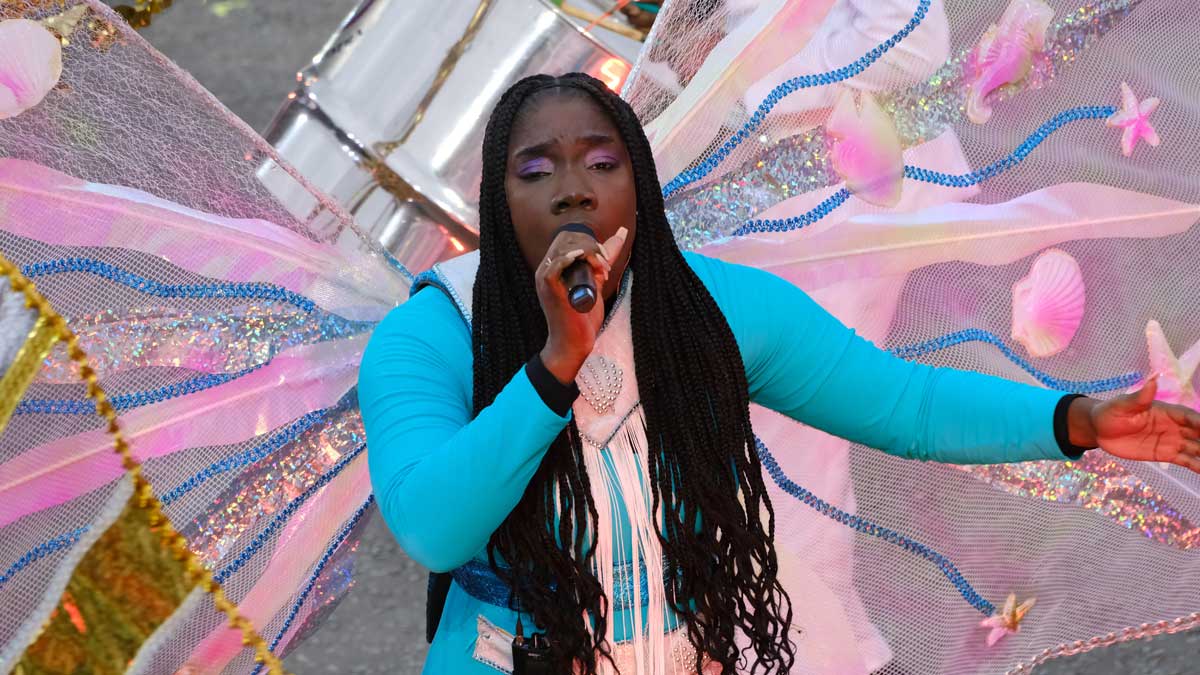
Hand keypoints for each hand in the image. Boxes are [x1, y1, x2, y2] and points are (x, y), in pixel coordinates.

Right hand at [536, 226, 628, 383]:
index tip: (606, 257)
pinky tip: (581, 257)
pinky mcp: (548, 289)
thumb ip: (603, 260)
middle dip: (591, 247)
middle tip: (605, 264)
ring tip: (602, 269)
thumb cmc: (582, 317)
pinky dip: (568, 258)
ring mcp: (544, 279)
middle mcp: (546, 269)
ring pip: (563, 249)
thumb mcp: (595, 282)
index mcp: (554, 267)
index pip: (568, 238)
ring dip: (587, 253)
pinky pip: (554, 266)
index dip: (589, 242)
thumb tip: (620, 233)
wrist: (574, 343)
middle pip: (566, 240)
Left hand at [1082, 376, 1199, 472]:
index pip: (1188, 416)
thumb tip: (1152, 379)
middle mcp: (1174, 426)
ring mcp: (1171, 441)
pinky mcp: (1165, 454)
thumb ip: (1139, 397)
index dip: (1199, 422)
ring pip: (1196, 448)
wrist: (1099, 430)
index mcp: (1166, 411)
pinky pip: (1185, 460)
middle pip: (1198, 432)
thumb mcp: (1122, 405)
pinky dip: (1197, 465)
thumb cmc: (1110, 413)